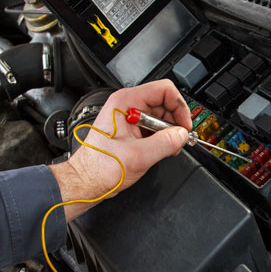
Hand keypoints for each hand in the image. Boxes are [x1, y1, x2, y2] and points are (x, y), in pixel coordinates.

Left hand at [48, 80, 191, 220]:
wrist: (86, 181)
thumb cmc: (99, 167)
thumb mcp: (139, 156)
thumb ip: (165, 143)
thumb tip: (182, 135)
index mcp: (125, 102)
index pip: (163, 90)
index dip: (179, 106)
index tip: (184, 125)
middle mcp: (127, 106)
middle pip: (164, 103)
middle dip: (175, 122)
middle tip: (179, 139)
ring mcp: (129, 118)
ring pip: (160, 116)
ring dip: (169, 132)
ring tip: (169, 148)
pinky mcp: (131, 130)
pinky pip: (153, 128)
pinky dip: (162, 138)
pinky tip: (161, 150)